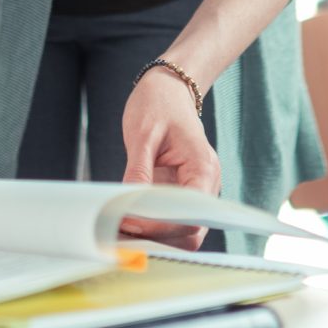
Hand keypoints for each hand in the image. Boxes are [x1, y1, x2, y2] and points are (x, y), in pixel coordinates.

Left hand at [117, 67, 221, 250]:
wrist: (168, 89)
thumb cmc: (158, 105)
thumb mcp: (142, 135)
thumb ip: (138, 171)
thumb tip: (128, 204)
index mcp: (203, 169)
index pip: (190, 216)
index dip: (160, 226)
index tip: (129, 222)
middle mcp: (207, 185)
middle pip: (191, 233)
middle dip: (158, 238)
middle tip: (121, 232)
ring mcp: (196, 191)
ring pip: (182, 232)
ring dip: (154, 236)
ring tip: (120, 228)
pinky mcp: (182, 193)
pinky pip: (172, 220)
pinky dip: (153, 226)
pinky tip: (128, 220)